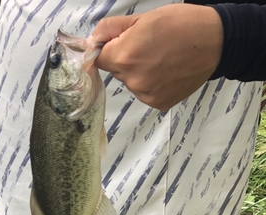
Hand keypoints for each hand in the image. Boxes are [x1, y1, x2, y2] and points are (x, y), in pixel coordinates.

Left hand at [91, 4, 222, 109]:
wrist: (215, 42)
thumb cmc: (181, 24)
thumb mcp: (143, 18)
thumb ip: (112, 29)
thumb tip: (92, 40)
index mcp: (124, 56)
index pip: (99, 59)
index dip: (107, 50)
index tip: (117, 45)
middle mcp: (132, 80)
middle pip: (116, 72)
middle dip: (125, 60)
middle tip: (148, 47)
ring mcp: (146, 94)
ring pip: (131, 83)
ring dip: (139, 73)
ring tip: (161, 59)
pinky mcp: (158, 103)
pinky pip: (145, 93)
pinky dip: (152, 84)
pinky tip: (167, 72)